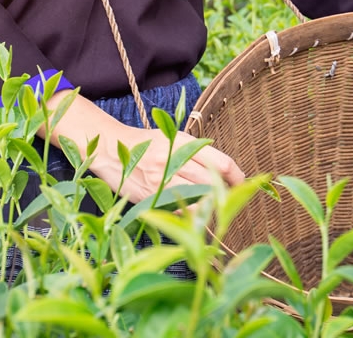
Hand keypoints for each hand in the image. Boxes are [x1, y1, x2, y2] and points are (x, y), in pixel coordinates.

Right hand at [92, 122, 244, 205]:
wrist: (111, 149)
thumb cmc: (146, 145)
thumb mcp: (172, 139)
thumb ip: (195, 152)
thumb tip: (225, 172)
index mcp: (183, 143)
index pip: (222, 163)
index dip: (237, 176)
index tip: (241, 183)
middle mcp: (174, 160)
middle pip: (213, 183)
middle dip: (226, 193)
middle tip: (229, 197)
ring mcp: (162, 180)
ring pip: (199, 200)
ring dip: (209, 205)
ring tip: (211, 205)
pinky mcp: (151, 196)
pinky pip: (180, 210)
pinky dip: (190, 213)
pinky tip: (191, 210)